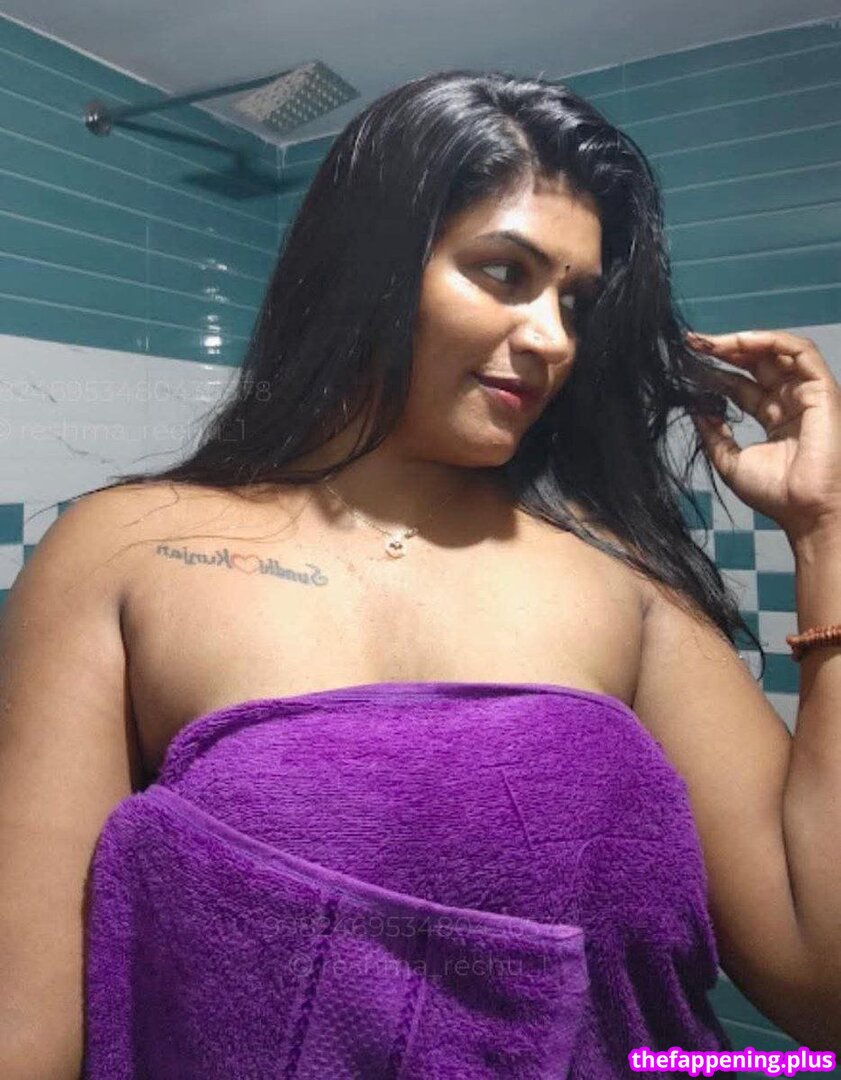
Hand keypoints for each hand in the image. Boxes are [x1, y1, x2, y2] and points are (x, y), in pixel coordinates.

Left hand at [687, 328, 840, 543]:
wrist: (806, 509)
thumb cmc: (775, 494)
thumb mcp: (731, 461)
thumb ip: (714, 434)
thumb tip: (695, 409)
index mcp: (774, 419)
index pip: (740, 386)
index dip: (714, 374)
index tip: (685, 365)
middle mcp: (791, 403)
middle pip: (756, 365)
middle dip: (723, 351)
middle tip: (692, 344)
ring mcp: (807, 394)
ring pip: (777, 352)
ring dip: (742, 342)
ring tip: (710, 343)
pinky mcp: (822, 389)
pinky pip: (800, 351)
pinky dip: (770, 341)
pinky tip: (740, 342)